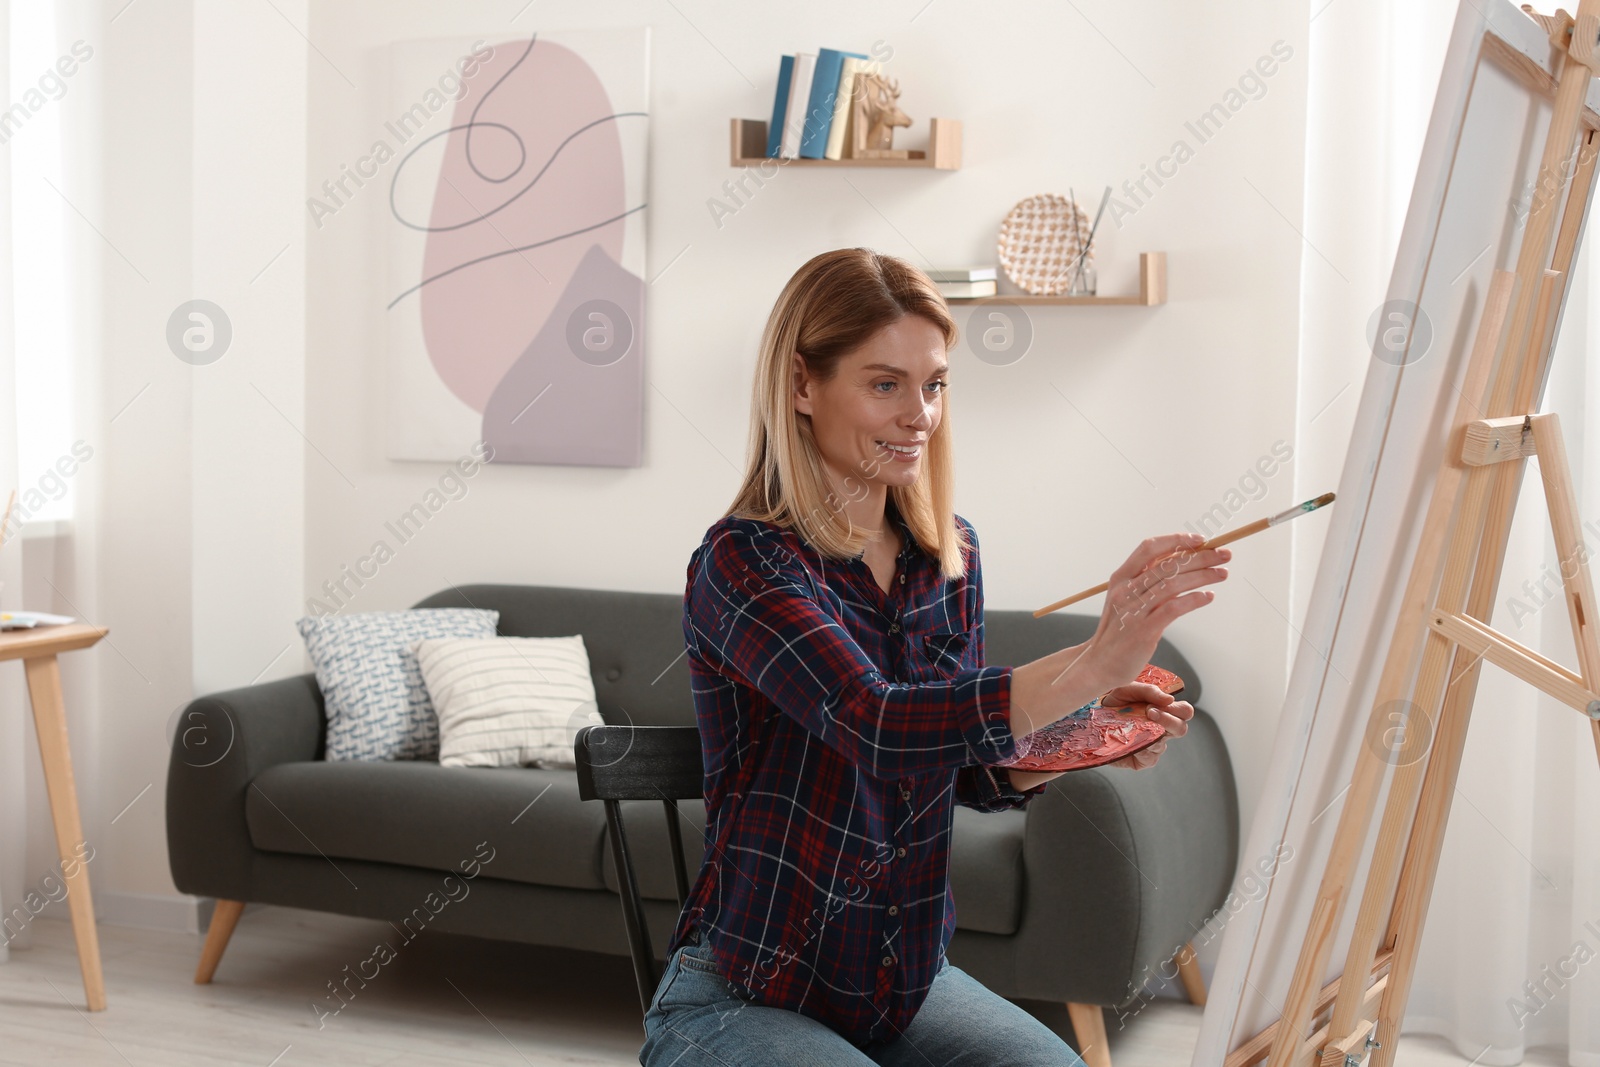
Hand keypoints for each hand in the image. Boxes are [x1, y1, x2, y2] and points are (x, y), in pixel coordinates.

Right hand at [1082, 533, 1229, 689]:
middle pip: (1168, 564)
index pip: (1150, 548)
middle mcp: (1125, 590)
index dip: (1176, 541)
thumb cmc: (1118, 630)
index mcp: (1120, 578)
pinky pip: (1173, 608)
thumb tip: (1180, 564)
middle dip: (1200, 557)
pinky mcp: (1144, 630)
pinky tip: (1208, 597)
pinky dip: (1194, 600)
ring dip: (1202, 576)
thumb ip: (1147, 582)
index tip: (1200, 540)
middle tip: (1224, 555)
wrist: (1100, 663)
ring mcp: (1134, 610)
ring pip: (1173, 583)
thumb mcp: (1126, 599)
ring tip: (1222, 574)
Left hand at [1100, 682, 1192, 770]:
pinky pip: (1150, 757)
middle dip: (1168, 721)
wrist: (1090, 718)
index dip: (1178, 709)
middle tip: (1149, 713)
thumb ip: (1148, 690)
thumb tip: (1169, 699)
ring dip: (1148, 734)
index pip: (1185, 711)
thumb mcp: (1127, 688)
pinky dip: (1139, 749)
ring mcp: (1154, 746)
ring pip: (1163, 744)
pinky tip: (1128, 742)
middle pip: (1181, 729)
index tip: (1157, 705)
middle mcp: (1162, 729)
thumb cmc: (1112, 701)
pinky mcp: (1143, 760)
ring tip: (1130, 726)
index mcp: (1164, 711)